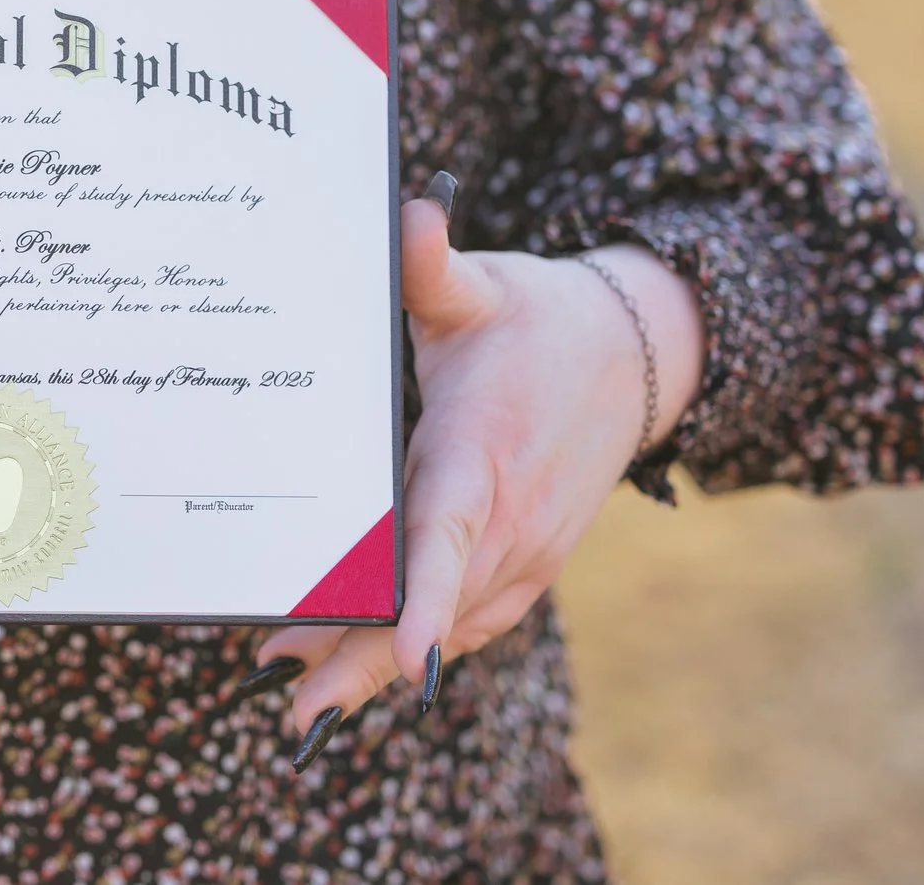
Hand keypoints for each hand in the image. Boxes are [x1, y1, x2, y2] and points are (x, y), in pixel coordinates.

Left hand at [254, 192, 701, 762]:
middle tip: (290, 710)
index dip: (424, 596)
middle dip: (362, 660)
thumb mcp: (486, 284)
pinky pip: (465, 625)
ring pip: (444, 628)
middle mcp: (510, 518)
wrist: (633, 357)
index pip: (449, 532)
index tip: (405, 655)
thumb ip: (434, 262)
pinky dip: (412, 657)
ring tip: (297, 710)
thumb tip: (412, 214)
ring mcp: (523, 552)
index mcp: (485, 451)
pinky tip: (348, 683)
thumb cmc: (539, 319)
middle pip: (430, 605)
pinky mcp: (524, 567)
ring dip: (374, 671)